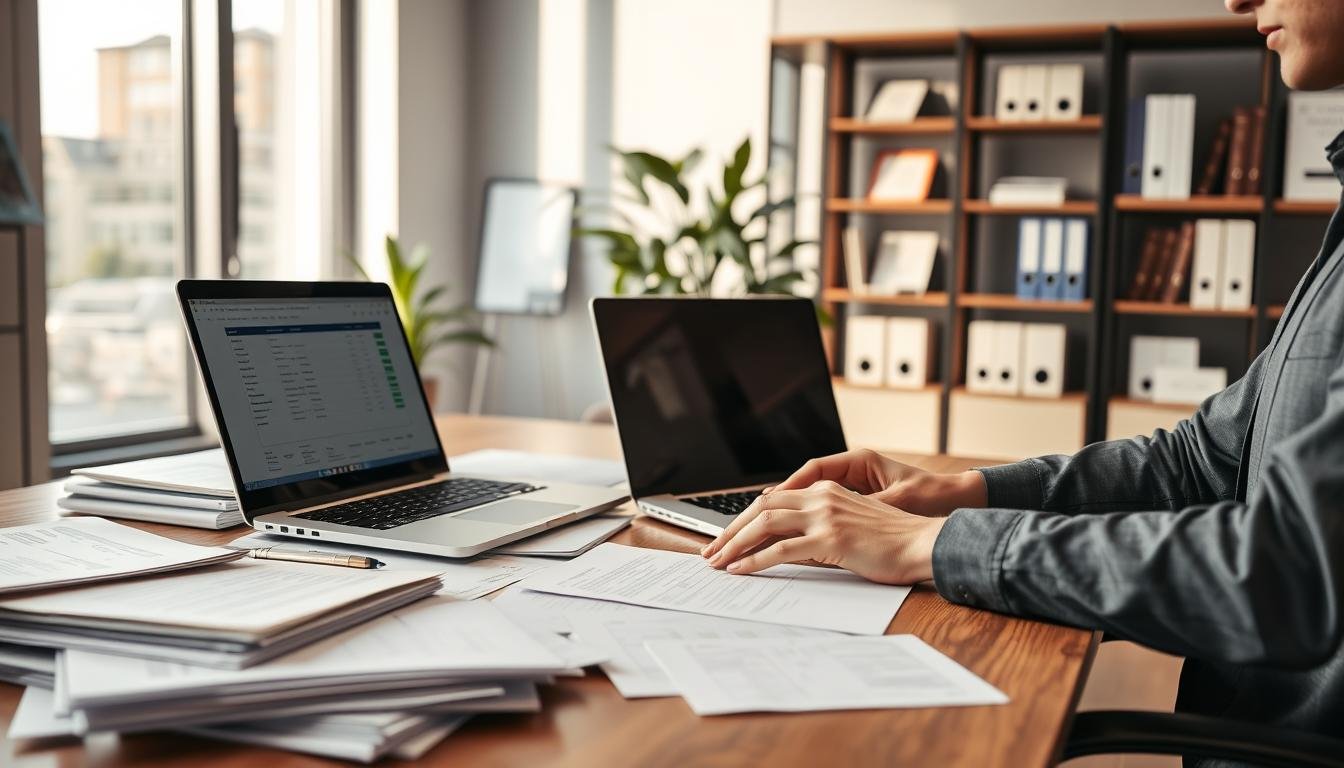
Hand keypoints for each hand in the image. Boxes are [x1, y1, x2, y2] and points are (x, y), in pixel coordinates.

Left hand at [701, 481, 946, 584]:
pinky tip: (740, 570)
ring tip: (717, 562)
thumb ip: (823, 527)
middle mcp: (822, 498)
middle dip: (730, 530)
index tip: (727, 536)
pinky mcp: (831, 540)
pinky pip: (782, 549)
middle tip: (711, 552)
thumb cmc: (894, 542)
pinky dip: (755, 560)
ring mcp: (826, 517)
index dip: (746, 518)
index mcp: (827, 490)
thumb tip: (792, 545)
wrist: (924, 544)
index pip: (774, 499)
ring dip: (735, 544)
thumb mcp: (852, 525)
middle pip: (762, 508)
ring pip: (765, 524)